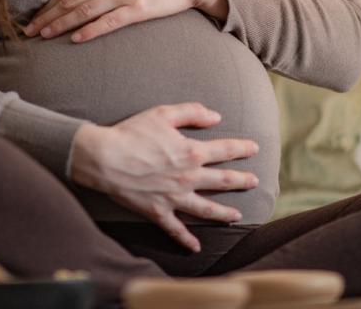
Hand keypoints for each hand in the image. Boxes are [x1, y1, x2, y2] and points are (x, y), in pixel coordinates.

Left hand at [22, 0, 224, 42]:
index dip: (47, 4)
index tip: (33, 17)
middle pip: (68, 0)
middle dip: (46, 16)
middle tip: (28, 31)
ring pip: (83, 11)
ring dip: (60, 24)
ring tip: (44, 36)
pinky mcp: (137, 9)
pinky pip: (108, 22)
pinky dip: (90, 30)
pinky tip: (76, 39)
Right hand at [68, 103, 259, 251]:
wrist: (104, 158)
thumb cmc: (132, 133)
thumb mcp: (163, 114)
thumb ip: (192, 112)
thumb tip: (216, 116)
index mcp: (191, 152)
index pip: (225, 150)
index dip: (242, 148)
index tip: (255, 148)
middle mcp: (188, 177)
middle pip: (223, 180)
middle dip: (242, 180)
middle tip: (254, 181)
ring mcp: (175, 198)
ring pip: (207, 209)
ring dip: (225, 213)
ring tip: (237, 216)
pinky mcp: (158, 212)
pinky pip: (176, 230)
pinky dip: (187, 240)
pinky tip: (196, 248)